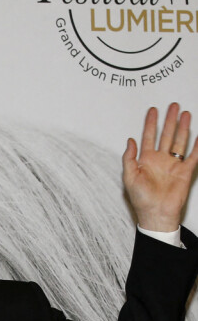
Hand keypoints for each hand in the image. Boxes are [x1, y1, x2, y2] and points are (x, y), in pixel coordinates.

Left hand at [122, 103, 197, 230]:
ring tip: (185, 113)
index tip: (153, 110)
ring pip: (180, 141)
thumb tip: (130, 140)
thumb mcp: (129, 177)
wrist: (156, 213)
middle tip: (173, 106)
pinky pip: (193, 156)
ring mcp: (173, 165)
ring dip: (183, 127)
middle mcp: (160, 160)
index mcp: (145, 160)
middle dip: (169, 120)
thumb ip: (129, 158)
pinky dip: (197, 146)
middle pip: (166, 135)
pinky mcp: (185, 172)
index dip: (150, 123)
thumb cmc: (141, 199)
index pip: (148, 137)